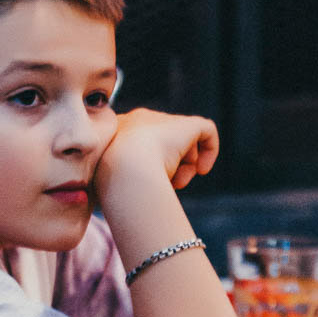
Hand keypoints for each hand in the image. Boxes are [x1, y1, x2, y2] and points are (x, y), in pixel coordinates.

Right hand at [94, 108, 219, 195]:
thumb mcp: (108, 183)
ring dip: (185, 167)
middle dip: (169, 165)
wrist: (123, 170)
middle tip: (169, 185)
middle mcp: (139, 121)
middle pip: (163, 143)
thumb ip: (121, 180)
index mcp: (117, 131)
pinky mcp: (186, 125)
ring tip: (177, 182)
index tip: (149, 184)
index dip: (148, 165)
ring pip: (183, 142)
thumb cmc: (112, 183)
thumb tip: (130, 195)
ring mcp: (162, 121)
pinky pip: (205, 131)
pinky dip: (209, 151)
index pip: (139, 145)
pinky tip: (202, 170)